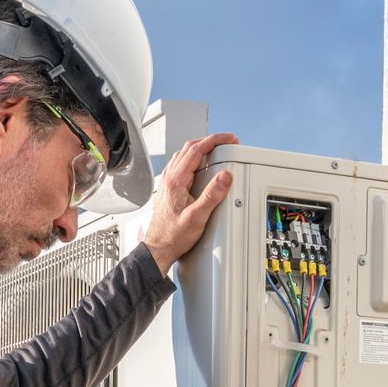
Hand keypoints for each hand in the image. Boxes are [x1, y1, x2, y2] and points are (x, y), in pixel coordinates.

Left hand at [141, 132, 239, 271]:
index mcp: (175, 181)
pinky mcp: (169, 190)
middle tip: (226, 142)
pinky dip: (193, 159)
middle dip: (209, 141)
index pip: (196, 150)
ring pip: (183, 155)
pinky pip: (180, 166)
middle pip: (189, 148)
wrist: (159, 248)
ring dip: (200, 148)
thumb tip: (225, 177)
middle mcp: (169, 179)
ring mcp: (167, 183)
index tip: (228, 139)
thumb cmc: (173, 236)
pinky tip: (200, 165)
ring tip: (216, 149)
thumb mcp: (197, 217)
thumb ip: (212, 195)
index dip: (214, 140)